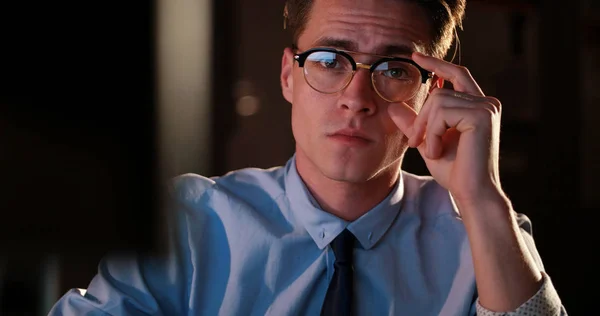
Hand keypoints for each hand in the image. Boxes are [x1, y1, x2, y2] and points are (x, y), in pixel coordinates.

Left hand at [388, 52, 503, 206]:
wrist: (471, 193)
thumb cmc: (454, 172)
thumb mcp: (427, 142)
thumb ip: (414, 123)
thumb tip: (393, 106)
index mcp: (477, 106)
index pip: (456, 74)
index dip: (436, 64)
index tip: (415, 57)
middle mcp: (486, 103)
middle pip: (439, 92)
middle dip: (422, 117)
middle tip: (417, 142)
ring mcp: (486, 107)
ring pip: (438, 101)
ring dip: (427, 129)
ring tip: (432, 151)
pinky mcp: (481, 115)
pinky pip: (442, 113)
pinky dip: (433, 134)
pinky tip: (438, 152)